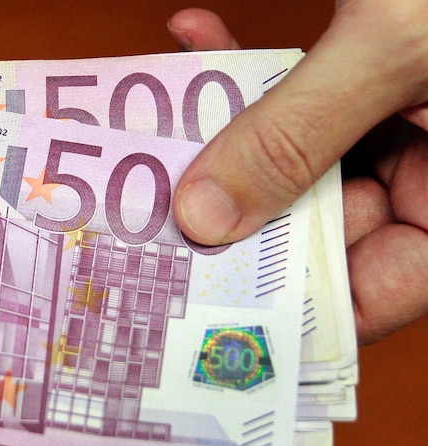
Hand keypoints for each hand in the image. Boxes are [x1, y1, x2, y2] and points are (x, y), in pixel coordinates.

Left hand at [168, 3, 427, 344]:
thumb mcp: (397, 45)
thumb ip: (299, 132)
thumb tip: (205, 216)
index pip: (374, 292)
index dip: (286, 301)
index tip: (196, 292)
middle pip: (320, 223)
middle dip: (232, 206)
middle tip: (149, 203)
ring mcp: (411, 120)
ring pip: (299, 156)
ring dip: (227, 130)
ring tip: (154, 120)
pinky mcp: (382, 70)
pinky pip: (308, 90)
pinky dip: (255, 66)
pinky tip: (199, 38)